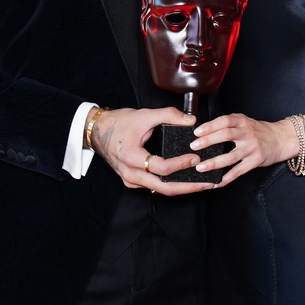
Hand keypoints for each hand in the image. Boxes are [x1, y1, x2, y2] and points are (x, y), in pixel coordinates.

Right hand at [90, 106, 214, 195]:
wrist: (97, 130)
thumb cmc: (118, 123)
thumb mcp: (144, 114)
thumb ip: (169, 115)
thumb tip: (191, 120)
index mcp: (132, 157)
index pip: (161, 168)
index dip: (181, 164)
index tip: (196, 159)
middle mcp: (130, 174)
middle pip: (164, 188)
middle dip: (188, 187)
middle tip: (207, 184)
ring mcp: (130, 180)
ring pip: (160, 190)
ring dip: (182, 188)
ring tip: (201, 184)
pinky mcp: (132, 180)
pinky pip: (153, 186)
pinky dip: (170, 184)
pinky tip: (185, 181)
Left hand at [189, 113, 293, 186]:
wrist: (281, 139)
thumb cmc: (259, 131)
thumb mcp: (245, 122)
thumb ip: (228, 125)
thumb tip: (204, 132)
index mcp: (242, 121)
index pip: (224, 121)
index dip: (210, 126)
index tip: (196, 132)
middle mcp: (247, 133)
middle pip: (226, 135)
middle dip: (208, 141)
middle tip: (194, 147)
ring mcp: (251, 148)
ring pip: (230, 156)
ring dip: (214, 163)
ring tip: (201, 167)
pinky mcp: (255, 161)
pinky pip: (238, 171)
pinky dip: (226, 178)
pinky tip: (216, 182)